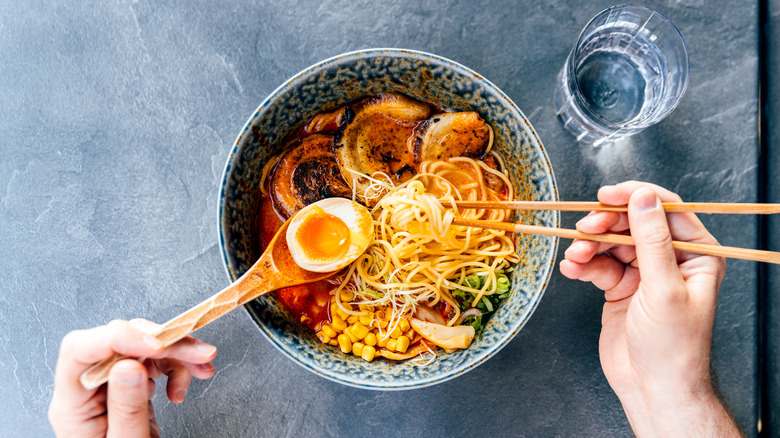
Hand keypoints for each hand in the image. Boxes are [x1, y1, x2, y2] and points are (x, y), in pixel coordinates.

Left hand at [48, 319, 216, 437]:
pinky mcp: (128, 384)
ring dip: (177, 353)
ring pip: (140, 346)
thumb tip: (129, 365)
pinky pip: (152, 360)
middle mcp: (85, 388)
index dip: (119, 338)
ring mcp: (107, 384)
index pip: (80, 350)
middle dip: (162, 342)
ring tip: (201, 368)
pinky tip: (182, 386)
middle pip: (115, 342)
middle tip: (198, 353)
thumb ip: (126, 407)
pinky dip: (176, 366)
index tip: (158, 346)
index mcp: (71, 405)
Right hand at [559, 181, 741, 436]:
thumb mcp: (663, 288)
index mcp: (697, 255)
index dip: (635, 198)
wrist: (651, 387)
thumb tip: (643, 197)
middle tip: (585, 229)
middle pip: (632, 224)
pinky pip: (597, 264)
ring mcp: (643, 273)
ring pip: (611, 243)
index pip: (666, 211)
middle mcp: (670, 259)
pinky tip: (572, 269)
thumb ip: (652, 240)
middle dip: (606, 225)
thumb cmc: (672, 346)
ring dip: (589, 246)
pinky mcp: (619, 287)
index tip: (606, 195)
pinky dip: (582, 265)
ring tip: (575, 256)